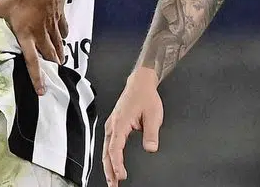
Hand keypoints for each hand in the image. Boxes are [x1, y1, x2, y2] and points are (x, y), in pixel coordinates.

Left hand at [0, 0, 67, 95]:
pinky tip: (63, 37)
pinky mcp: (59, 16)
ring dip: (59, 54)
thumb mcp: (0, 3)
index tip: (42, 90)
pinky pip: (63, 30)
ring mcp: (52, 26)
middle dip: (52, 66)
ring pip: (58, 45)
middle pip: (49, 55)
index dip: (37, 77)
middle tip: (54, 73)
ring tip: (60, 61)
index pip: (32, 61)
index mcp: (27, 35)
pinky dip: (63, 36)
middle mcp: (42, 34)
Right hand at [102, 68, 163, 185]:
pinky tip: (111, 164)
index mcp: (120, 123)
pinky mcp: (114, 125)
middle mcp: (113, 125)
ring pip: (106, 149)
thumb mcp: (153, 115)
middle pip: (107, 152)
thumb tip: (151, 148)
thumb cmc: (145, 97)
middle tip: (113, 185)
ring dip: (108, 165)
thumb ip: (152, 133)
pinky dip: (108, 157)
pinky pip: (108, 144)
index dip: (117, 164)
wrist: (140, 83)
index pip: (115, 148)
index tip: (121, 175)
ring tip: (111, 180)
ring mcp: (112, 125)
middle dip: (109, 170)